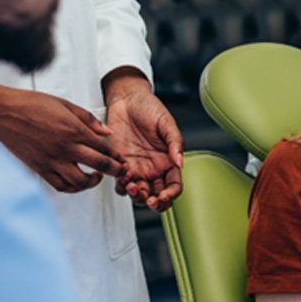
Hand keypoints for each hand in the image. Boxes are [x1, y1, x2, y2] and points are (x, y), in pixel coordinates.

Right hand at [0, 81, 124, 192]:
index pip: (103, 147)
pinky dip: (71, 188)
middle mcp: (65, 148)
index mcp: (74, 130)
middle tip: (120, 171)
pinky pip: (59, 185)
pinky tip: (76, 182)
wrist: (3, 113)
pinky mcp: (39, 169)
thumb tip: (107, 131)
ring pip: (79, 182)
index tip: (120, 157)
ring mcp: (51, 161)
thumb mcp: (65, 104)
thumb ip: (88, 119)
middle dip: (114, 170)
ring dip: (93, 182)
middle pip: (98, 165)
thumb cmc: (31, 104)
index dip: (115, 154)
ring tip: (97, 177)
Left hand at [104, 72, 182, 210]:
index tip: (163, 196)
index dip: (170, 195)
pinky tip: (123, 178)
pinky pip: (121, 183)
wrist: (126, 99)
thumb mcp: (166, 122)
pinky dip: (122, 186)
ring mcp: (137, 168)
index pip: (174, 186)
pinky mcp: (120, 164)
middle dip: (153, 202)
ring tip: (133, 187)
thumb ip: (175, 143)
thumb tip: (180, 162)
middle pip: (156, 196)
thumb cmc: (149, 107)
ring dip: (136, 196)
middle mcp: (154, 168)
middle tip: (148, 198)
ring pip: (139, 194)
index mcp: (168, 160)